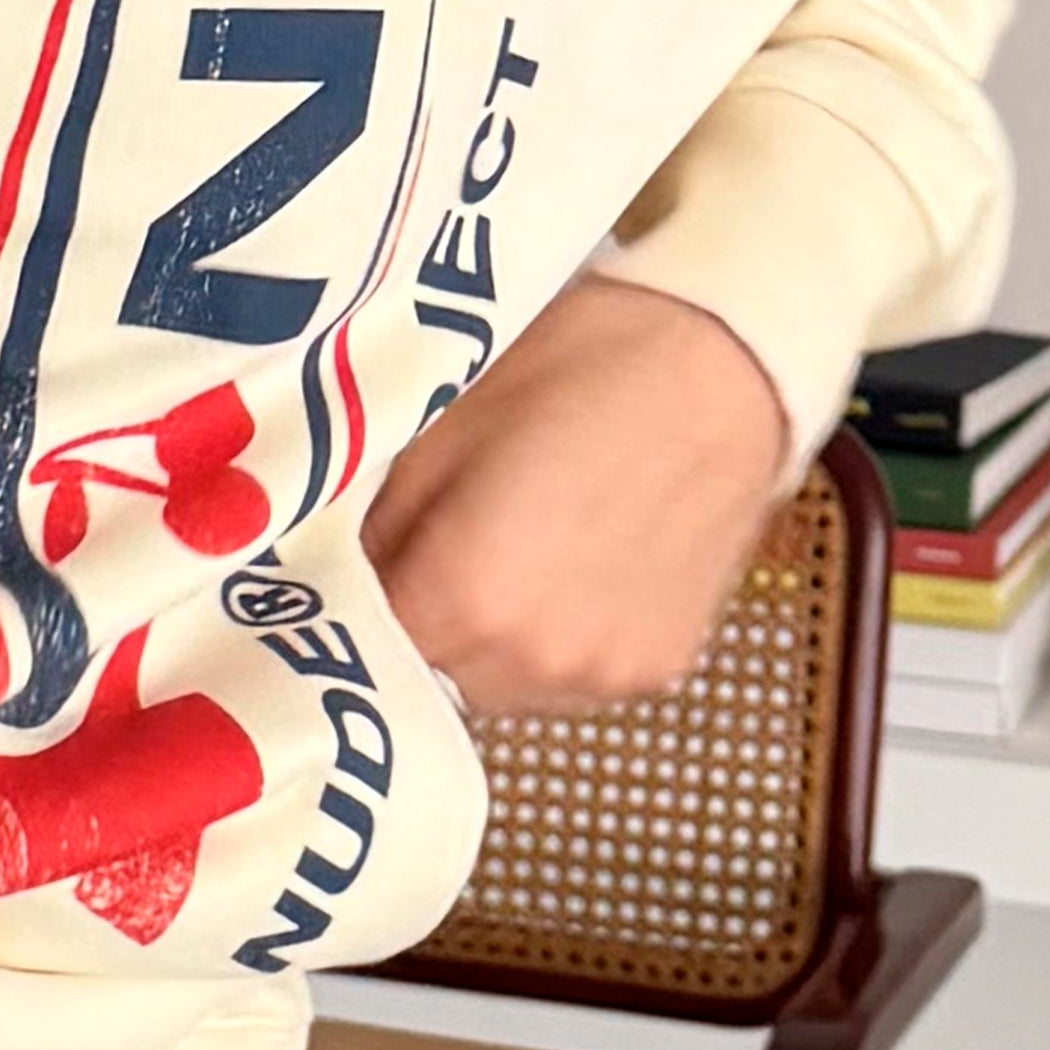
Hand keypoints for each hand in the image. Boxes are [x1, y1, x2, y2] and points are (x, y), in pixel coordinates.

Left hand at [360, 274, 788, 712]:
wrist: (725, 365)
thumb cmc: (578, 363)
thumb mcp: (441, 415)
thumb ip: (372, 513)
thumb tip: (324, 565)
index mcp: (468, 594)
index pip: (362, 642)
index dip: (344, 598)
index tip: (342, 561)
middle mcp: (534, 658)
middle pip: (428, 675)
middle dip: (412, 620)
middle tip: (424, 544)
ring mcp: (601, 675)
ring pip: (496, 686)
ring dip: (482, 640)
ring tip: (504, 549)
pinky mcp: (656, 672)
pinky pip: (568, 677)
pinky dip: (550, 639)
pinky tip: (566, 563)